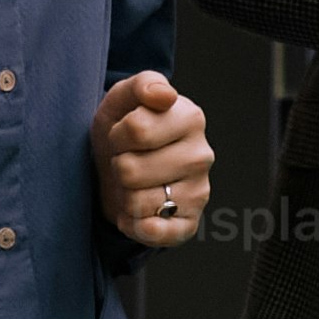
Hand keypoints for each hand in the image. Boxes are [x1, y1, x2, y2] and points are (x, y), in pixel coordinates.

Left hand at [94, 69, 213, 244]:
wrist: (118, 168)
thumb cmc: (122, 130)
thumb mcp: (123, 98)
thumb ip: (142, 84)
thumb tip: (164, 95)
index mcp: (191, 118)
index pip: (136, 129)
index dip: (118, 134)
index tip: (124, 133)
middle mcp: (201, 156)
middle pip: (130, 170)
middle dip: (118, 167)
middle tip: (127, 160)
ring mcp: (198, 192)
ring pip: (136, 202)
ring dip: (123, 195)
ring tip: (133, 184)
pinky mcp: (189, 224)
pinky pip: (154, 233)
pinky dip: (134, 225)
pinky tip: (137, 212)